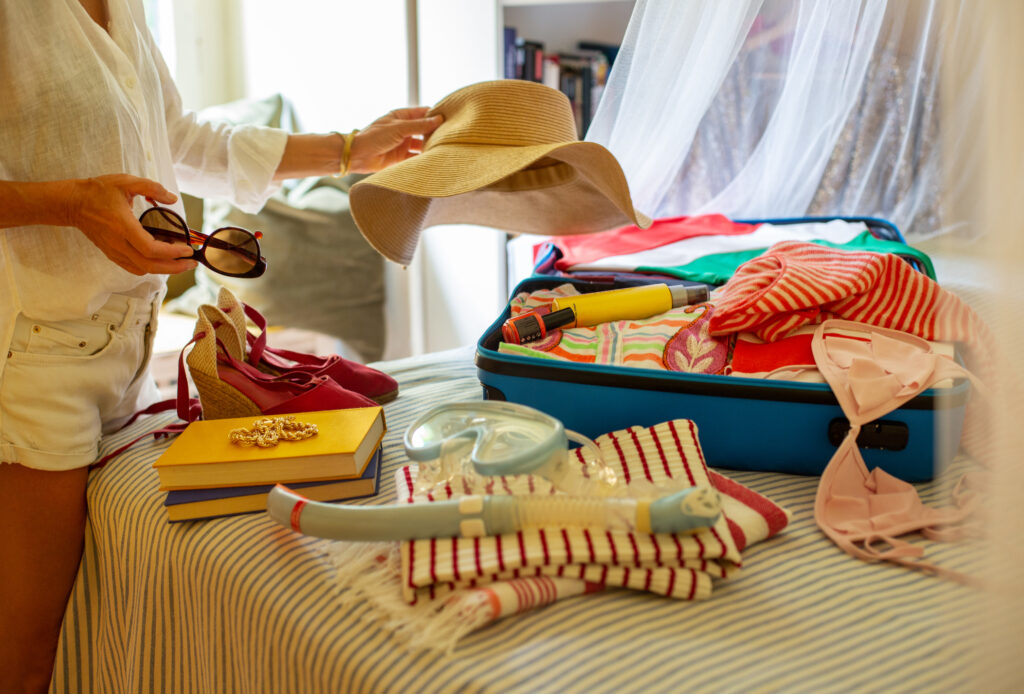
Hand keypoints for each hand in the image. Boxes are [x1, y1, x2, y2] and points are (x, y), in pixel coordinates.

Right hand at [64, 174, 197, 275]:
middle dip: (174, 267)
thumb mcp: (125, 181)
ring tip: (181, 263)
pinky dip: (151, 268)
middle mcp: (118, 243)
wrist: (72, 203)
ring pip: (142, 269)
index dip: (172, 253)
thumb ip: (151, 187)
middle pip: (150, 265)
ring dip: (164, 270)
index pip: (151, 249)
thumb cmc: (97, 191)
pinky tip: (162, 261)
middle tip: (192, 262)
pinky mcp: (111, 254)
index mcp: (123, 226)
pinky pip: (134, 267)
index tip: (187, 249)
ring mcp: (114, 251)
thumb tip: (172, 199)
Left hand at [348, 107, 443, 172]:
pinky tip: (433, 159)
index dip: (435, 115)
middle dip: (435, 132)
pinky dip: (424, 158)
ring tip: (444, 148)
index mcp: (401, 116)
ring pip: (422, 144)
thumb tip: (438, 119)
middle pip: (424, 129)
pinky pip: (416, 157)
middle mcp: (403, 129)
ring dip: (430, 146)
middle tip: (450, 135)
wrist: (358, 156)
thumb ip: (419, 125)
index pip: (423, 113)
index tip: (449, 118)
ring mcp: (403, 143)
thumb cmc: (374, 137)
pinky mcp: (401, 158)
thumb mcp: (398, 128)